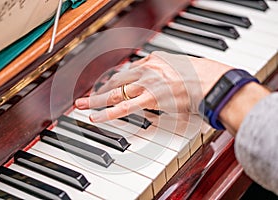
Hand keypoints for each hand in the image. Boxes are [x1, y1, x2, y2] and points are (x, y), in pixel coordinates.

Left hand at [75, 51, 231, 121]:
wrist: (213, 81)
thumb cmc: (201, 77)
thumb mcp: (180, 68)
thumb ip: (166, 74)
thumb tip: (161, 84)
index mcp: (153, 61)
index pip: (126, 73)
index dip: (113, 83)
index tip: (106, 89)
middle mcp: (147, 69)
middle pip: (116, 81)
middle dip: (98, 91)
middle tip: (84, 98)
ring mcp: (147, 83)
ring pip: (115, 93)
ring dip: (96, 100)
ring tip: (82, 106)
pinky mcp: (150, 98)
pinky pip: (124, 107)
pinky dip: (108, 112)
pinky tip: (96, 117)